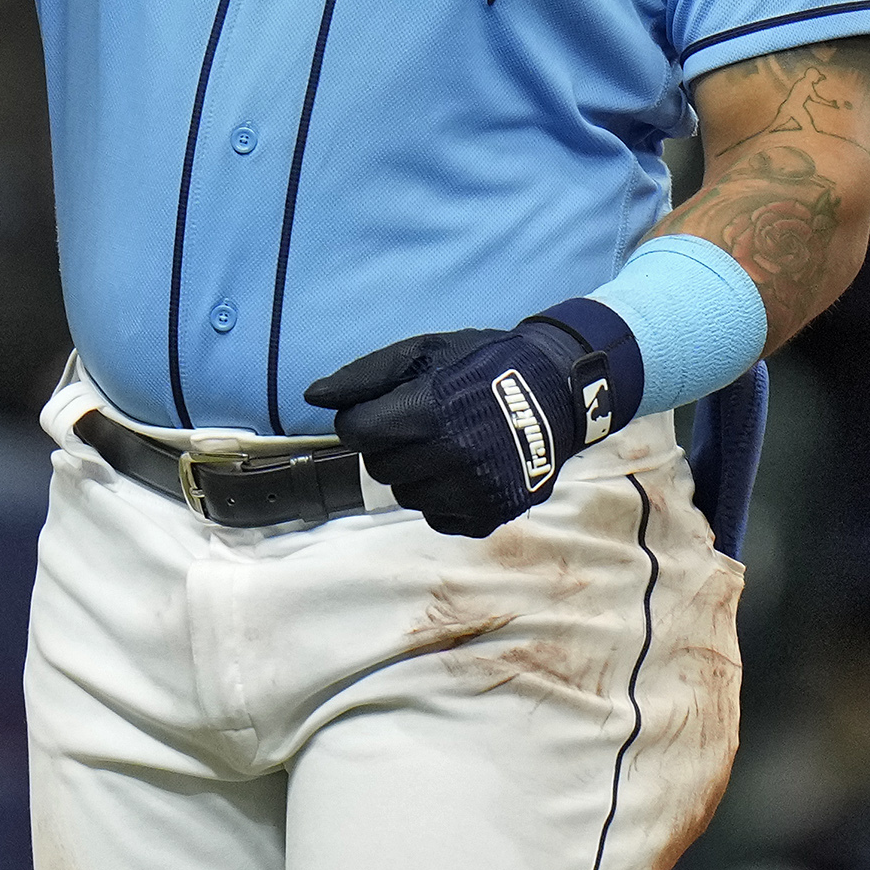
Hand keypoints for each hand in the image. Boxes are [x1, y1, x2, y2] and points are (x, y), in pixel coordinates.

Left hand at [306, 315, 639, 539]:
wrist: (556, 390)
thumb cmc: (483, 365)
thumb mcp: (425, 352)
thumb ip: (365, 376)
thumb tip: (313, 397)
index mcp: (429, 411)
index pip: (356, 434)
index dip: (363, 420)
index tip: (386, 411)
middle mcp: (450, 456)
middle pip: (378, 467)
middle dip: (390, 446)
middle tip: (422, 425)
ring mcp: (471, 491)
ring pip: (405, 496)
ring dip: (416, 473)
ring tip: (447, 445)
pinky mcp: (488, 516)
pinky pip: (437, 517)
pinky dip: (443, 498)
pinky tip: (465, 470)